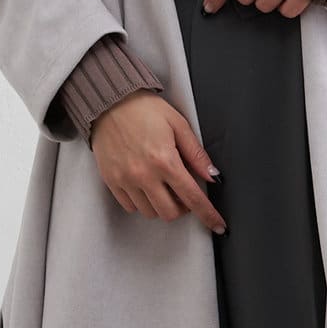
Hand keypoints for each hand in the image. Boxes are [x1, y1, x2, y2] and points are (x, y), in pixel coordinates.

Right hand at [89, 90, 226, 234]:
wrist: (109, 102)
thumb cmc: (144, 110)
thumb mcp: (178, 125)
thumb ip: (196, 154)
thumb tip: (213, 176)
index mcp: (165, 160)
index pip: (193, 198)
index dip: (208, 215)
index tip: (218, 225)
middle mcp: (144, 174)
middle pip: (170, 213)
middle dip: (182, 208)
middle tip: (183, 192)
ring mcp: (125, 180)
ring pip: (150, 212)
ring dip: (162, 205)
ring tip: (162, 186)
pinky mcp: (111, 181)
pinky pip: (130, 206)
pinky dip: (142, 202)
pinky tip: (145, 185)